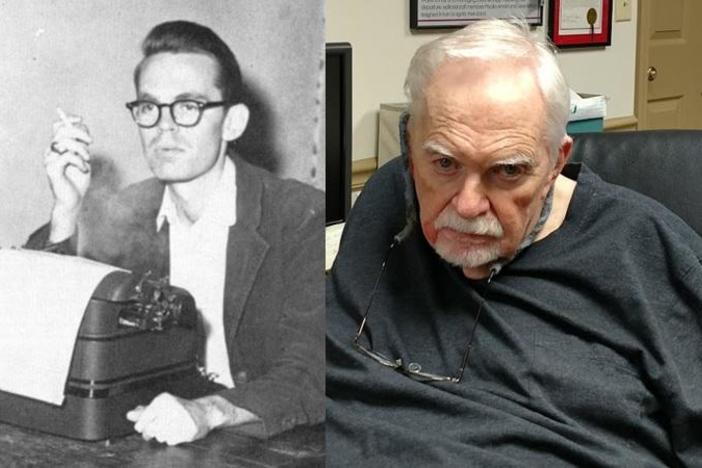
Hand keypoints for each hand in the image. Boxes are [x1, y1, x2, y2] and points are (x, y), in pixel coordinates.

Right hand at [44, 112, 92, 241]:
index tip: (80, 120)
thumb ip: (82, 144)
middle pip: (62, 131)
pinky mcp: (52, 169)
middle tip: (90, 142)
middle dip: (79, 133)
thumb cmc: (79, 180)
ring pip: (65, 142)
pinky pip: (67, 156)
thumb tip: (82, 126)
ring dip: (81, 149)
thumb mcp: (84, 158)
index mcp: (58, 148)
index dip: (68, 120)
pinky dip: (79, 161)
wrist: (74, 200)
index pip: (58, 127)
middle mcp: (51, 152)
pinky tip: (83, 169)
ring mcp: (49, 160)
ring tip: (87, 160)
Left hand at [126, 393, 208, 444]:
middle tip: (160, 426)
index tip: (142, 427)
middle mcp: (171, 407)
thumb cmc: (179, 409)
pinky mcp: (188, 429)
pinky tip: (178, 431)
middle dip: (153, 431)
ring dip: (163, 435)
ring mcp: (181, 419)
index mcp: (163, 400)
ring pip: (160, 436)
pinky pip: (170, 441)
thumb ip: (145, 411)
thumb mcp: (162, 406)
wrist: (203, 412)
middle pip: (151, 429)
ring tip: (171, 427)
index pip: (143, 419)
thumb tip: (129, 415)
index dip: (141, 425)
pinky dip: (172, 438)